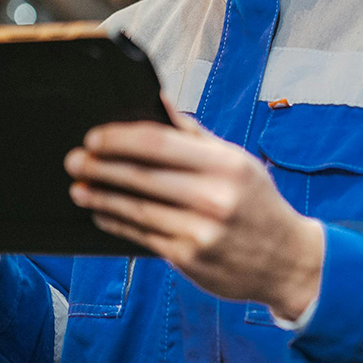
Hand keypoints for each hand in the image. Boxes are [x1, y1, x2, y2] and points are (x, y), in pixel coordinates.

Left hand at [64, 98, 323, 320]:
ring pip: (137, 209)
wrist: (287, 261)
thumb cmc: (256, 203)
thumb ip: (195, 135)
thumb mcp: (237, 161)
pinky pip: (142, 236)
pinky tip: (101, 213)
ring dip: (101, 196)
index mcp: (226, 164)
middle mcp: (214, 197)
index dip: (121, 138)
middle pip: (143, 176)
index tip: (95, 135)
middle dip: (101, 166)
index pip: (160, 144)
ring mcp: (201, 230)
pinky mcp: (189, 258)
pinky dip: (116, 223)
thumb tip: (158, 102)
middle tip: (74, 159)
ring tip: (79, 187)